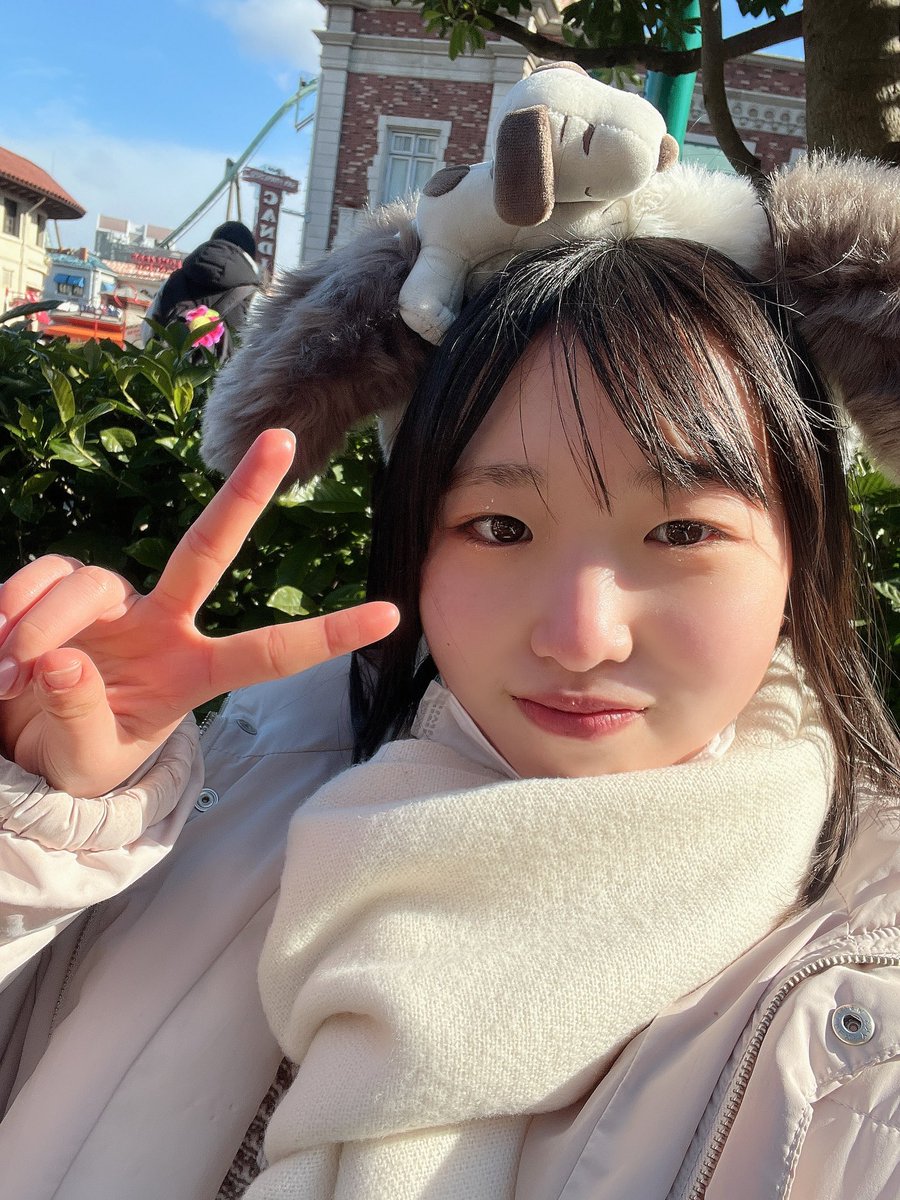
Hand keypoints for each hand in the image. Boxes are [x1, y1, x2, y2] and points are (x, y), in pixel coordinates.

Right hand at [0, 430, 398, 795]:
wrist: (16, 748)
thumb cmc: (73, 759)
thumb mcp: (86, 764)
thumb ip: (81, 721)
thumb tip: (62, 661)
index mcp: (193, 674)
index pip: (269, 653)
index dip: (326, 635)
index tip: (391, 615)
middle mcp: (163, 625)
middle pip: (208, 548)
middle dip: (246, 494)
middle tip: (284, 438)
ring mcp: (113, 602)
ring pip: (90, 581)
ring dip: (44, 622)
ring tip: (9, 672)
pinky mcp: (60, 587)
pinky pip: (41, 578)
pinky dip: (14, 608)